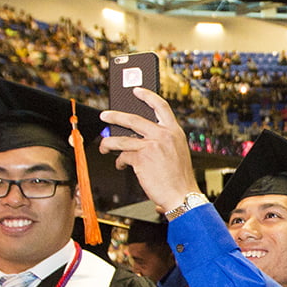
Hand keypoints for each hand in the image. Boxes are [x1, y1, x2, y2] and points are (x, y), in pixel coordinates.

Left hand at [98, 87, 199, 209]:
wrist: (182, 195)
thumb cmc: (179, 177)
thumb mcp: (176, 152)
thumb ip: (162, 140)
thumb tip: (137, 135)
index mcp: (174, 131)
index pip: (161, 106)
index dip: (147, 96)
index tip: (136, 91)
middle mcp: (163, 135)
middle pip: (133, 119)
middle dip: (114, 116)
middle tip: (105, 115)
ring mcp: (152, 145)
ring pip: (121, 138)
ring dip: (108, 142)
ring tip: (103, 145)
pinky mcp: (141, 158)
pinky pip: (123, 156)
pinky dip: (119, 161)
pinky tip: (120, 165)